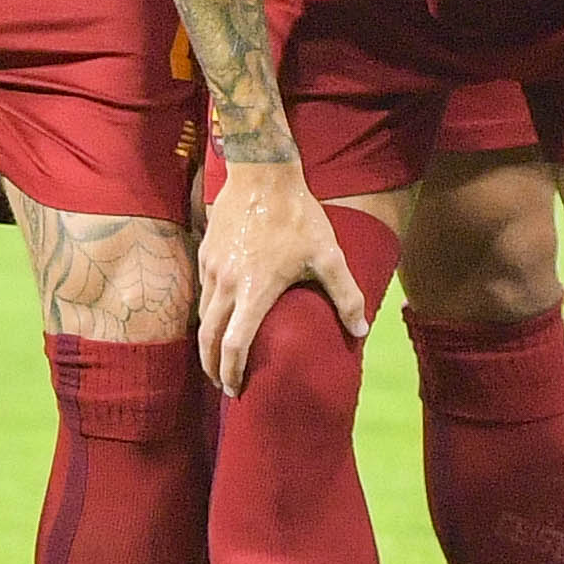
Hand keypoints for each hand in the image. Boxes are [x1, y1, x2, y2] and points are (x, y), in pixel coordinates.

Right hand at [193, 154, 366, 395]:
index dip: (232, 372)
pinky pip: (202, 292)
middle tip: (224, 385)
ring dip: (208, 342)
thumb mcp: (328, 255)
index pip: (234, 345)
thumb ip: (346, 295)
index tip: (237, 389)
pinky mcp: (205, 253)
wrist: (262, 173)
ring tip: (219, 357)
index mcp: (254, 291)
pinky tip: (219, 317)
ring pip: (202, 315)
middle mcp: (226, 284)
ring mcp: (211, 268)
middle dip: (213, 368)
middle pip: (208, 338)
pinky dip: (207, 314)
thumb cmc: (298, 216)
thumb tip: (362, 330)